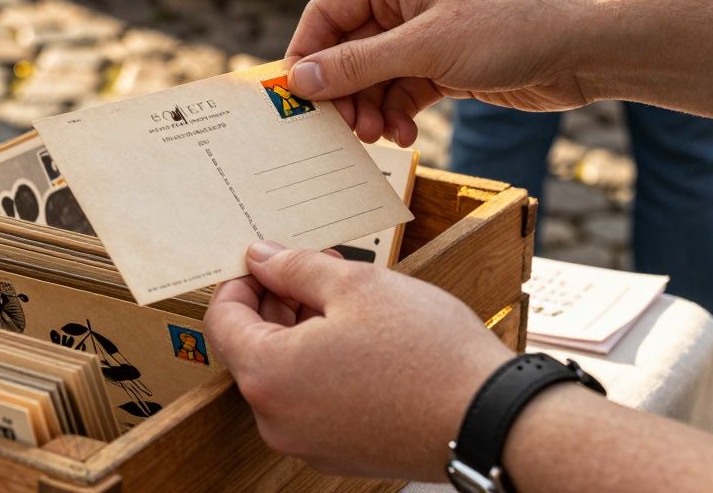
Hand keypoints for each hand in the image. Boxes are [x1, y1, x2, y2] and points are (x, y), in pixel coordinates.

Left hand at [205, 241, 512, 480]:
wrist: (491, 420)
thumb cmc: (428, 352)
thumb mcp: (357, 285)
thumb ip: (295, 268)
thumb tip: (261, 259)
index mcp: (268, 375)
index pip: (222, 320)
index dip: (241, 281)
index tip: (269, 261)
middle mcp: (277, 419)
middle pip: (252, 347)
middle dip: (277, 302)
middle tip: (316, 269)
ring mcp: (307, 442)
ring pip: (284, 374)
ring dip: (302, 332)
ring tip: (348, 299)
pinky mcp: (339, 453)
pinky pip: (312, 401)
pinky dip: (323, 366)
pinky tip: (362, 340)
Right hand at [286, 0, 601, 145]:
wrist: (585, 45)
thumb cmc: (510, 26)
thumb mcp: (424, 47)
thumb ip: (358, 65)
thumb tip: (301, 79)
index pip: (326, 14)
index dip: (306, 55)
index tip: (296, 98)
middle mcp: (404, 3)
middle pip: (347, 51)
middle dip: (343, 92)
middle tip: (346, 129)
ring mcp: (425, 36)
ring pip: (374, 77)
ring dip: (371, 109)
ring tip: (379, 136)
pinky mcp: (446, 65)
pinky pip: (403, 92)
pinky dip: (398, 114)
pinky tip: (404, 135)